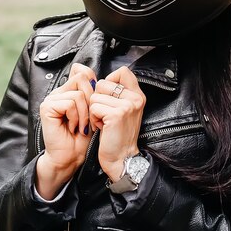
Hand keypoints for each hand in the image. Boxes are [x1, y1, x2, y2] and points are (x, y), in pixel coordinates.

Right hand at [36, 63, 95, 198]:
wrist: (71, 157)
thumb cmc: (83, 136)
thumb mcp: (92, 110)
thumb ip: (91, 92)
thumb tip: (94, 77)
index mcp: (68, 89)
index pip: (81, 71)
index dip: (92, 84)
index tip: (94, 103)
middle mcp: (58, 92)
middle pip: (82, 78)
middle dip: (91, 100)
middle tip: (88, 119)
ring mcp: (51, 99)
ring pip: (78, 93)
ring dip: (85, 113)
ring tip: (80, 126)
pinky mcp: (47, 107)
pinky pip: (70, 103)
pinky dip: (76, 117)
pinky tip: (72, 128)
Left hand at [90, 66, 145, 181]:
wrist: (121, 158)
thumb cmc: (117, 135)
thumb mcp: (123, 110)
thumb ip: (117, 94)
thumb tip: (97, 80)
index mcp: (138, 95)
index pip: (123, 71)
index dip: (109, 80)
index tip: (107, 96)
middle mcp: (135, 98)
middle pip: (103, 83)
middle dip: (98, 98)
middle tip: (104, 114)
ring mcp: (127, 105)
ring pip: (96, 96)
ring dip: (94, 110)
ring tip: (103, 122)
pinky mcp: (117, 114)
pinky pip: (94, 107)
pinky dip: (93, 118)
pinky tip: (101, 127)